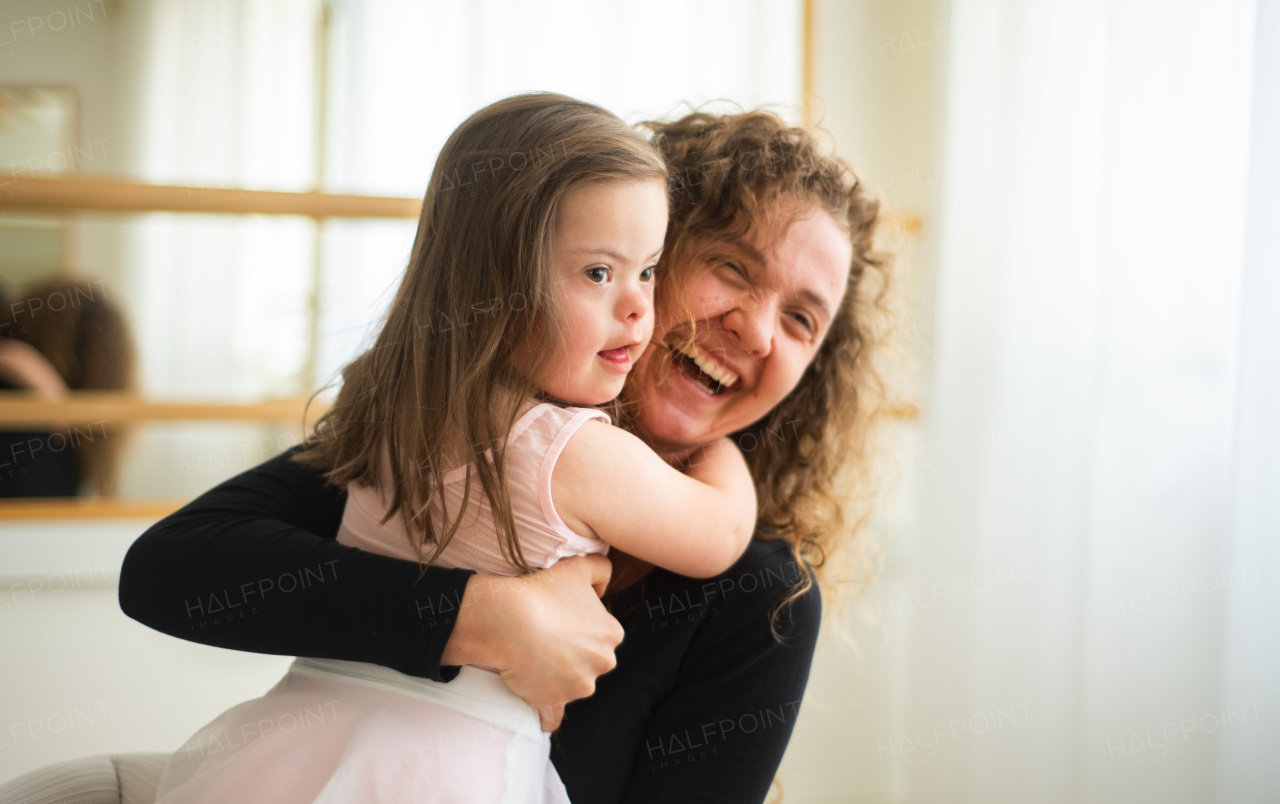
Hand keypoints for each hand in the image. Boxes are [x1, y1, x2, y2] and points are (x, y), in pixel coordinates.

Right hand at [440, 555, 623, 730]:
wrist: (508, 619)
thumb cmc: (542, 591)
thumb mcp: (579, 567)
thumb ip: (602, 569)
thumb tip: (605, 587)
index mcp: (612, 634)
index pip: (602, 635)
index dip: (581, 629)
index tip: (561, 622)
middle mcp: (602, 663)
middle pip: (590, 662)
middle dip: (574, 656)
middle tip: (547, 640)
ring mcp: (579, 686)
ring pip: (573, 684)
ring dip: (558, 678)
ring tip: (534, 660)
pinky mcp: (554, 701)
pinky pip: (553, 715)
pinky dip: (548, 716)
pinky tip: (543, 718)